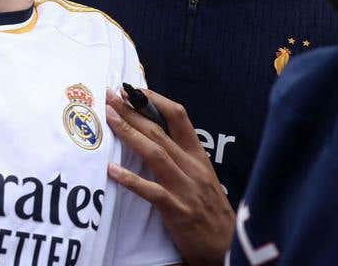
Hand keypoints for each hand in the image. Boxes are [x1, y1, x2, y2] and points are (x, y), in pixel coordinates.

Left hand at [105, 88, 233, 265]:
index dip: (156, 101)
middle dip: (132, 111)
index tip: (133, 90)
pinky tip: (112, 170)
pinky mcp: (178, 211)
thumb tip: (154, 133)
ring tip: (108, 118)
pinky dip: (131, 179)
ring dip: (129, 133)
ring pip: (155, 154)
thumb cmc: (210, 210)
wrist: (229, 247)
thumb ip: (181, 156)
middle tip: (109, 96)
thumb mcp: (201, 177)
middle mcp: (192, 167)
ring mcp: (185, 188)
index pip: (179, 118)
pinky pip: (152, 192)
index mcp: (198, 157)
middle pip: (159, 131)